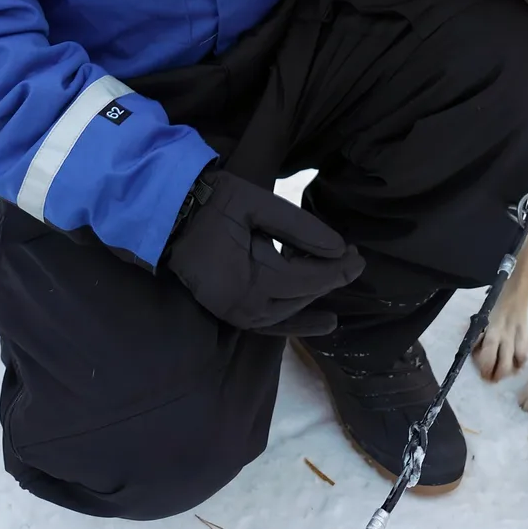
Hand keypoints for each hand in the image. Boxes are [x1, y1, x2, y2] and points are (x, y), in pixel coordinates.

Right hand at [165, 169, 364, 336]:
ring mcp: (239, 315)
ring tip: (340, 275)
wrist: (168, 216)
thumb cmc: (213, 203)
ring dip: (317, 294)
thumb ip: (299, 226)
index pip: (308, 278)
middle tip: (355, 257)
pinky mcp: (233, 314)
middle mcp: (247, 306)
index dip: (337, 268)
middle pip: (303, 295)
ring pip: (291, 310)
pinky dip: (300, 323)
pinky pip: (273, 325)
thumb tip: (338, 248)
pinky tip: (326, 322)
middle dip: (332, 277)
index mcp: (252, 278)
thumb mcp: (257, 203)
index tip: (359, 254)